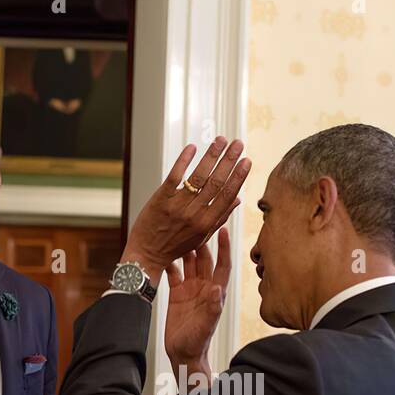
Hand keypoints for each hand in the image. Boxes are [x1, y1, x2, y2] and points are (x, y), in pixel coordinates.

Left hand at [121, 136, 249, 279]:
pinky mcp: (161, 198)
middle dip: (229, 161)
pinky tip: (193, 147)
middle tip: (238, 143)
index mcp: (206, 224)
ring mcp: (177, 205)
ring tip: (221, 140)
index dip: (238, 177)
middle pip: (216, 182)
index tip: (247, 161)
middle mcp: (194, 214)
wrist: (147, 254)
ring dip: (211, 156)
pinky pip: (175, 176)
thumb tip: (237, 200)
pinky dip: (184, 160)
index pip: (227, 196)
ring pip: (199, 177)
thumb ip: (219, 218)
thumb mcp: (201, 237)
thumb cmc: (174, 246)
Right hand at [165, 228, 230, 375]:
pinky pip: (174, 273)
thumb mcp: (205, 326)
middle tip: (194, 225)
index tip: (223, 230)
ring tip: (178, 234)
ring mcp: (190, 289)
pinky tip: (164, 252)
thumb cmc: (197, 343)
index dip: (224, 248)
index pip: (222, 265)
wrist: (183, 354)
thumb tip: (216, 289)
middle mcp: (204, 287)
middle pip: (204, 259)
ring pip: (188, 263)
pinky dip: (170, 263)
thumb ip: (212, 308)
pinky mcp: (177, 293)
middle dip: (201, 242)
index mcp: (215, 293)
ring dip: (184, 250)